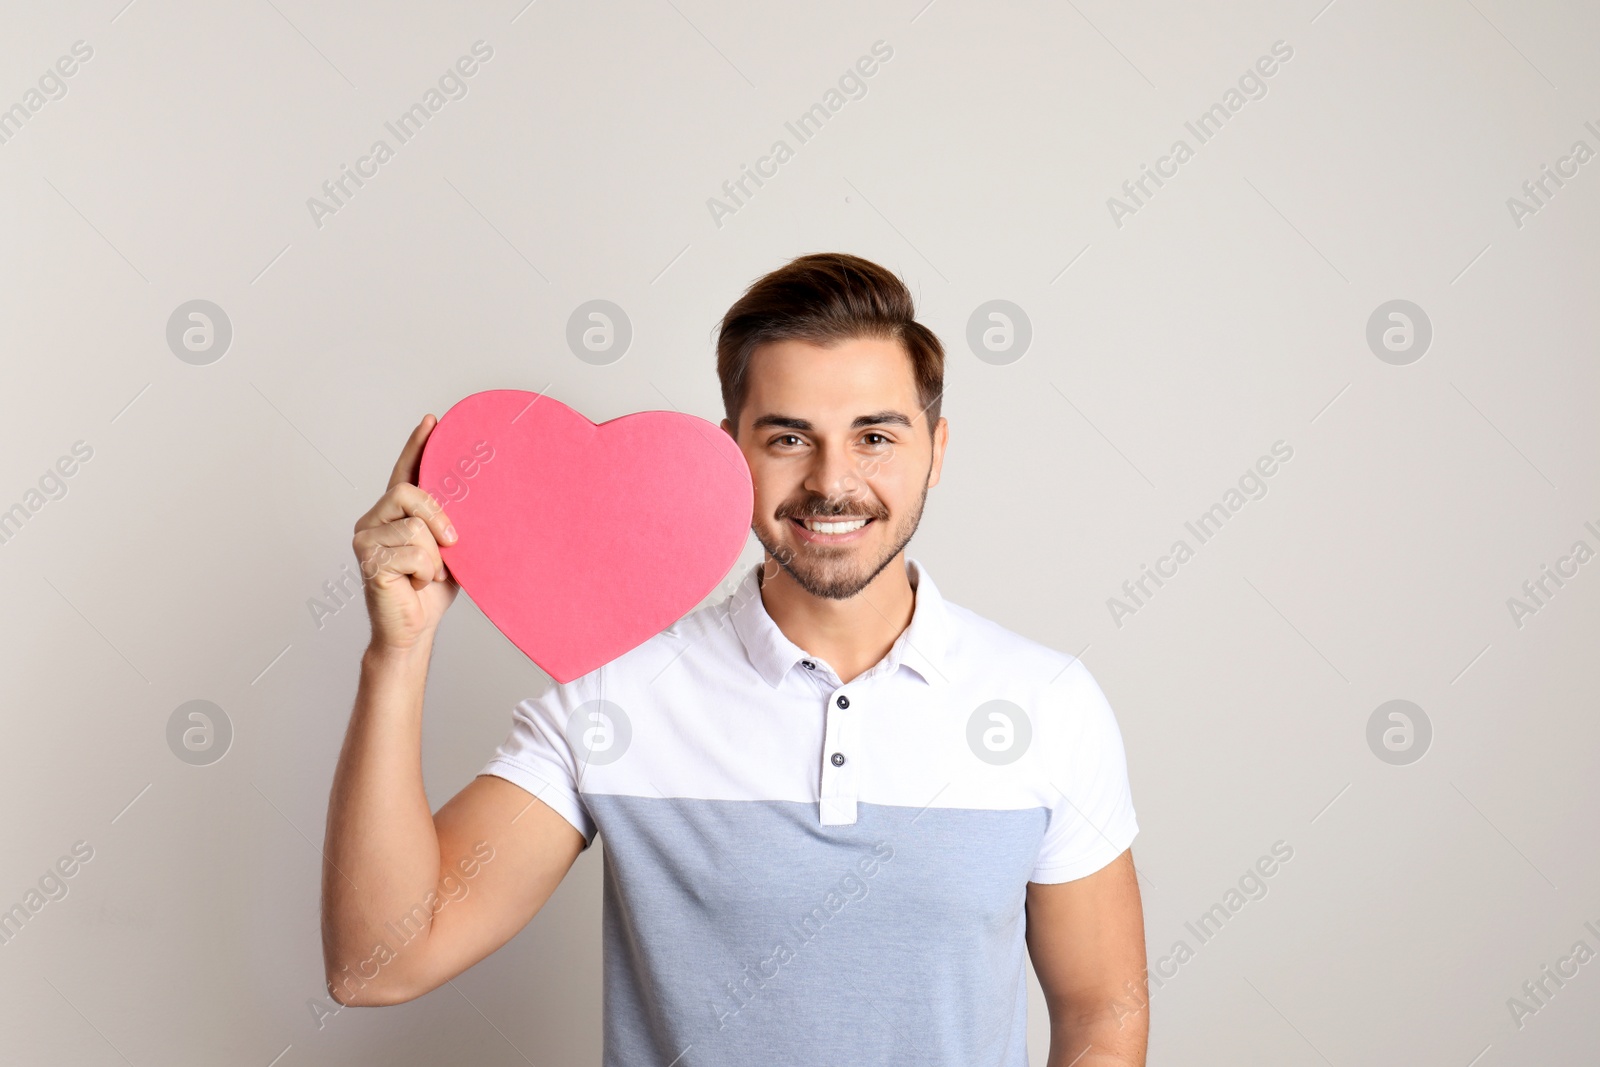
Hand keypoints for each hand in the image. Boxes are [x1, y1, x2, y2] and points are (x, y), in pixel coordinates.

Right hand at [352, 415, 459, 652]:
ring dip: (433, 556)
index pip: (405, 471)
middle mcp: (374, 519)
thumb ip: (448, 521)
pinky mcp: (368, 560)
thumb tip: (474, 496)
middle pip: (407, 493)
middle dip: (438, 516)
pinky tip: (415, 583)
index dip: (417, 445)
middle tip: (453, 542)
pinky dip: (424, 571)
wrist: (415, 629)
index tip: (433, 420)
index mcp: (395, 513)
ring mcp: (366, 538)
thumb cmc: (430, 589)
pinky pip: (410, 553)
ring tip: (427, 574)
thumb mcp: (447, 548)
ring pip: (414, 528)